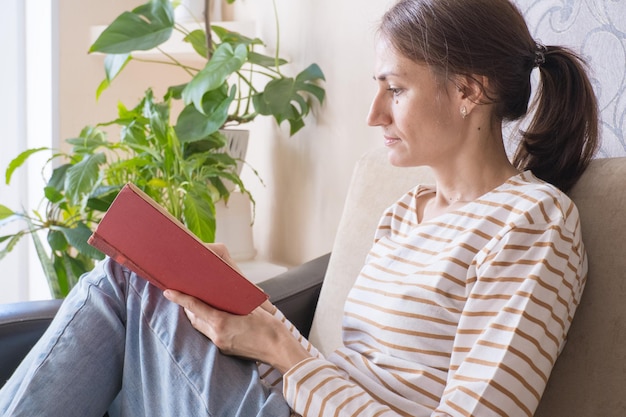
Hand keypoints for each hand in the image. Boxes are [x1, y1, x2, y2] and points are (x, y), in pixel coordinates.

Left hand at [164, 289, 309, 372]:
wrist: (279, 350)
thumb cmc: (270, 328)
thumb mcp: (252, 309)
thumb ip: (234, 302)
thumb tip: (222, 294)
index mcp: (222, 322)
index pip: (195, 307)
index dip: (181, 298)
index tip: (169, 292)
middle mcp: (217, 335)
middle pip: (194, 319)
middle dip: (187, 307)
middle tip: (183, 294)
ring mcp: (220, 344)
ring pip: (201, 327)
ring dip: (196, 316)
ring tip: (196, 305)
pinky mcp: (225, 350)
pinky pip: (210, 335)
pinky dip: (207, 324)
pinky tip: (213, 318)